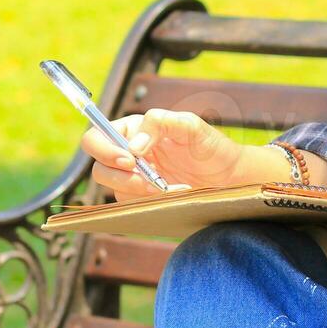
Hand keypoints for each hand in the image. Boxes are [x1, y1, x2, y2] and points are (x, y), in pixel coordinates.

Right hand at [79, 108, 246, 202]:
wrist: (229, 177)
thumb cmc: (210, 146)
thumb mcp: (190, 125)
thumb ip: (160, 123)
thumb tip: (133, 145)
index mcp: (132, 130)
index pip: (97, 137)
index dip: (104, 150)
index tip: (129, 160)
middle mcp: (127, 154)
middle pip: (98, 167)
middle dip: (119, 176)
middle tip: (147, 179)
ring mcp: (133, 179)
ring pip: (112, 189)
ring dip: (135, 190)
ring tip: (165, 187)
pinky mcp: (141, 199)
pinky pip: (129, 204)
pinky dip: (146, 202)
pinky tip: (171, 195)